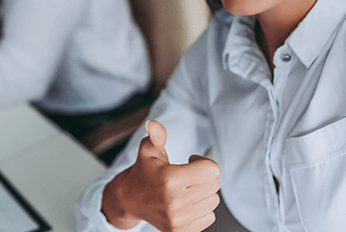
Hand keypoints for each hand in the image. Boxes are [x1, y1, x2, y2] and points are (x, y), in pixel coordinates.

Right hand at [101, 120, 220, 231]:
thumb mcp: (149, 149)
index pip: (212, 170)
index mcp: (169, 179)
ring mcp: (178, 219)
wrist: (130, 200)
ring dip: (204, 193)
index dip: (204, 162)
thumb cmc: (144, 172)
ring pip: (213, 201)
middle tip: (189, 174)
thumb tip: (153, 124)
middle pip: (214, 185)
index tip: (191, 161)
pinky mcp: (180, 231)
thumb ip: (156, 135)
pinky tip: (187, 203)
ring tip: (187, 188)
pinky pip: (209, 217)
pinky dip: (202, 209)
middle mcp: (174, 202)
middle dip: (205, 176)